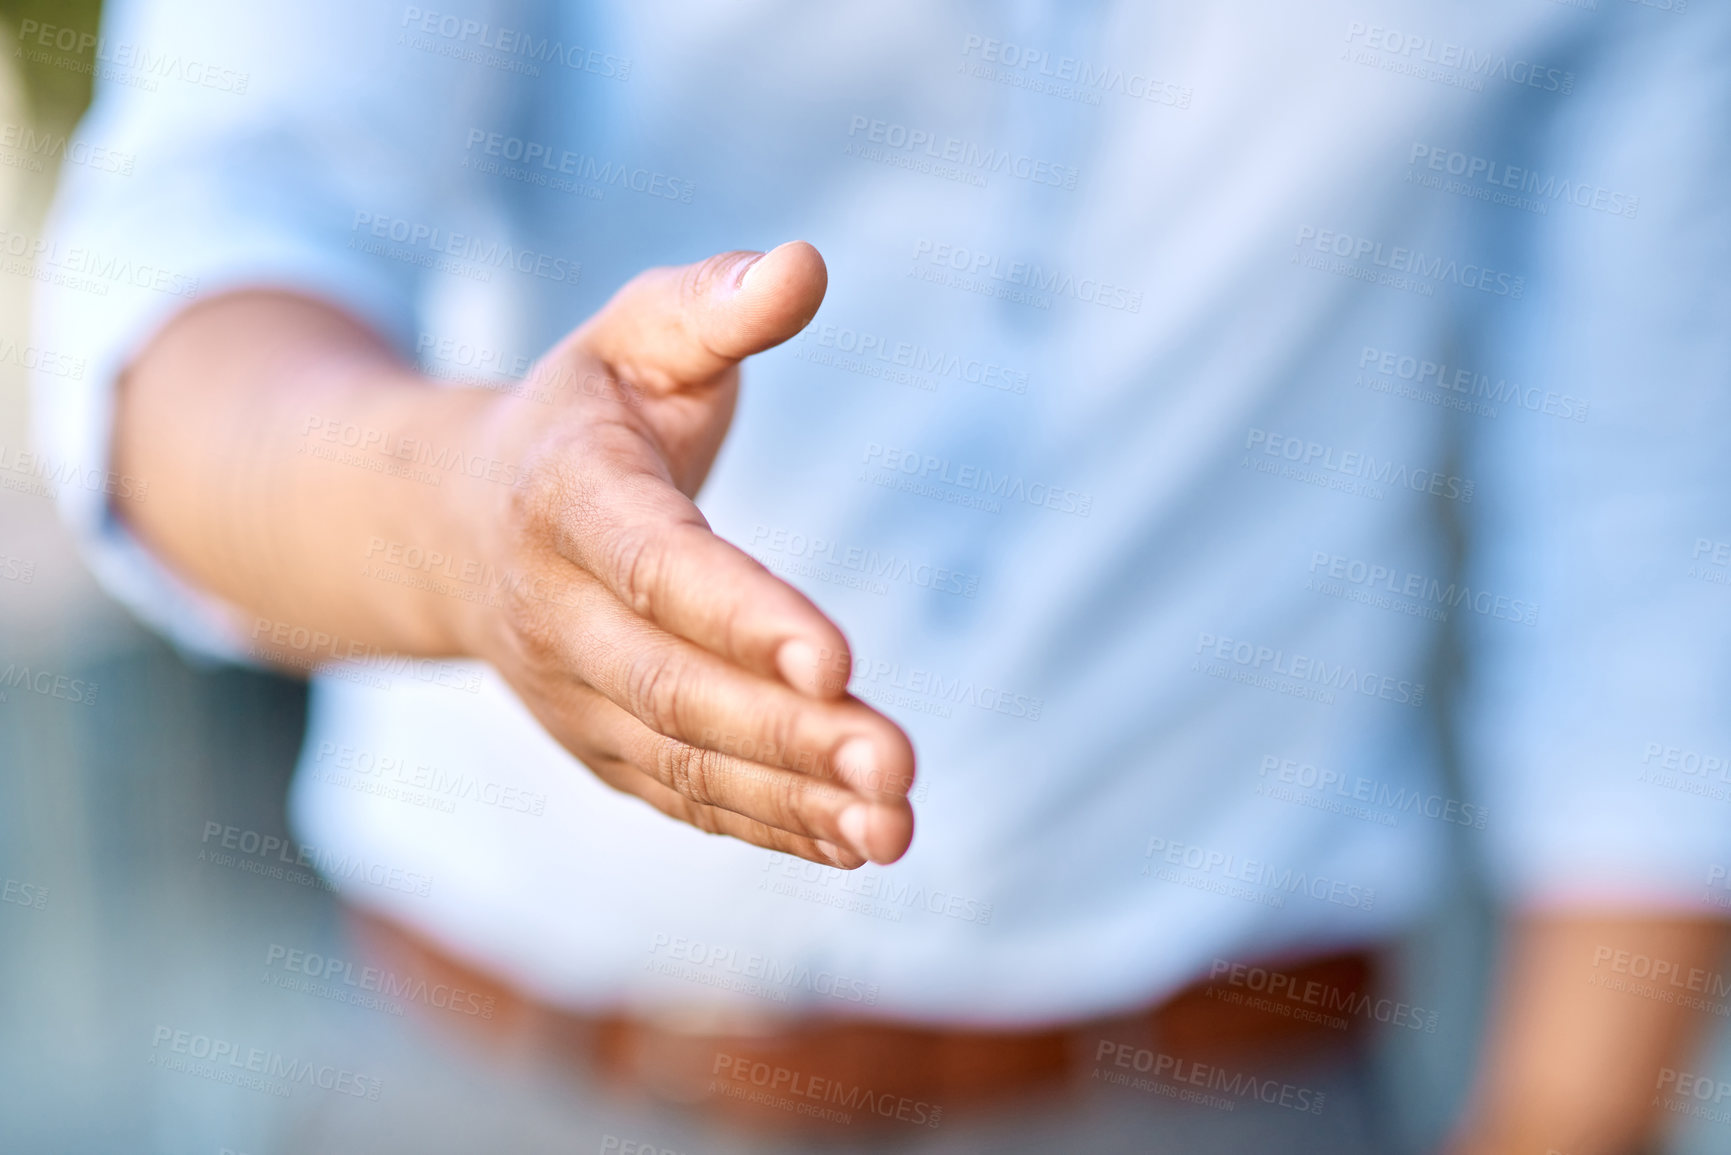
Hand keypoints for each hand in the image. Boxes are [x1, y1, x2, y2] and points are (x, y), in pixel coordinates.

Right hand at [460, 242, 914, 867]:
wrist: (453, 523)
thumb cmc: (580, 415)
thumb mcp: (634, 335)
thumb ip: (714, 305)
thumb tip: (806, 263)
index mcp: (568, 497)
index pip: (657, 565)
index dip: (742, 614)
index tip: (839, 659)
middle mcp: (556, 612)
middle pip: (674, 686)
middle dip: (788, 732)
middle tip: (896, 767)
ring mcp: (573, 694)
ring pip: (683, 760)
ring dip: (790, 798)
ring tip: (893, 824)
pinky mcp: (601, 745)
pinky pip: (683, 797)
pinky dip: (767, 825)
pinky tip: (852, 842)